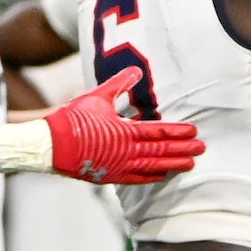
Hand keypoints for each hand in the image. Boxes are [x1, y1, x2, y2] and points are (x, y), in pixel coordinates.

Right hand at [46, 68, 202, 185]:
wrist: (48, 145)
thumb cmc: (71, 119)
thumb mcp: (97, 97)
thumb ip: (119, 85)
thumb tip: (137, 71)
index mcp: (124, 132)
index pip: (158, 132)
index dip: (178, 132)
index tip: (194, 131)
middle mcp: (125, 152)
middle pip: (160, 151)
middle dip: (183, 150)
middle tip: (202, 149)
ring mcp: (118, 167)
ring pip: (152, 167)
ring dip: (173, 165)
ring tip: (190, 164)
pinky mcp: (109, 177)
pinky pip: (136, 179)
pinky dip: (152, 177)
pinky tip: (163, 175)